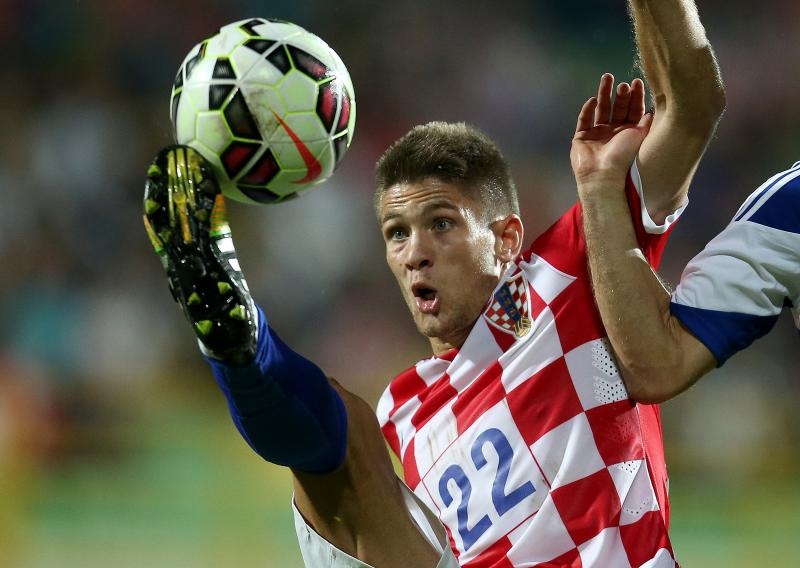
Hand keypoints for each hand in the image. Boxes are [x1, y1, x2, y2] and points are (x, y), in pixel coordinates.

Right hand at [570, 73, 652, 188]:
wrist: (603, 175)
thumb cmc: (624, 158)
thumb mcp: (641, 137)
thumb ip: (647, 122)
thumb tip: (654, 108)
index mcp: (628, 132)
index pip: (633, 109)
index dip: (635, 95)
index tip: (636, 81)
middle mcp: (613, 132)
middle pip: (617, 107)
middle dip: (621, 94)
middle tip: (623, 83)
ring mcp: (597, 134)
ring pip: (601, 109)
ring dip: (604, 94)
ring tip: (607, 78)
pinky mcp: (581, 137)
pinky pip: (584, 120)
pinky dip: (587, 109)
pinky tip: (593, 100)